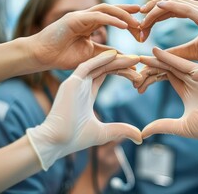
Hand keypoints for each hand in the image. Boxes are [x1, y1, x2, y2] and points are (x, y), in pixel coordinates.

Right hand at [26, 50, 142, 169]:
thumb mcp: (105, 133)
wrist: (57, 142)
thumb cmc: (75, 139)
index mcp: (87, 95)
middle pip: (104, 68)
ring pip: (98, 65)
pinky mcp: (71, 83)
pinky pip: (87, 66)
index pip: (105, 75)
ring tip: (134, 57)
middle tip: (139, 59)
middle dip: (121, 63)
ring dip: (115, 60)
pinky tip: (115, 55)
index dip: (120, 70)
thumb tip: (140, 138)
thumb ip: (122, 130)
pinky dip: (100, 59)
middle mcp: (81, 86)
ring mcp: (76, 83)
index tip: (136, 70)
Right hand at [27, 4, 140, 70]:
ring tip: (137, 23)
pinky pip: (96, 16)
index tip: (142, 30)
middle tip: (144, 23)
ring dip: (123, 15)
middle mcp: (87, 17)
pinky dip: (111, 19)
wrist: (41, 56)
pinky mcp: (74, 19)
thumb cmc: (62, 56)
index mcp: (91, 24)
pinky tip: (123, 25)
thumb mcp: (91, 55)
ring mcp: (80, 16)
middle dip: (130, 14)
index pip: (113, 18)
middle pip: (113, 10)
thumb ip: (107, 54)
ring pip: (106, 9)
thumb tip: (126, 57)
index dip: (128, 21)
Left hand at [136, 47, 197, 143]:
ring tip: (138, 58)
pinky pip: (182, 63)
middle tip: (131, 68)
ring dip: (155, 61)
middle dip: (149, 69)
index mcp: (187, 90)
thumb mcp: (180, 127)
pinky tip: (154, 53)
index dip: (149, 77)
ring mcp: (197, 75)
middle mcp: (191, 80)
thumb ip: (162, 126)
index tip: (134, 80)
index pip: (164, 77)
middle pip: (165, 69)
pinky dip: (168, 58)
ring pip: (171, 65)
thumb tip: (142, 133)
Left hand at [140, 0, 197, 72]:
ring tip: (142, 20)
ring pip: (173, 2)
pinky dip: (170, 6)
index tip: (141, 25)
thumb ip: (176, 51)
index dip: (153, 14)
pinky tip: (157, 9)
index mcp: (196, 13)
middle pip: (168, 1)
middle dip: (150, 10)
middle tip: (138, 23)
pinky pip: (186, 8)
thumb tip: (159, 54)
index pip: (169, 7)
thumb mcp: (192, 51)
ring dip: (155, 10)